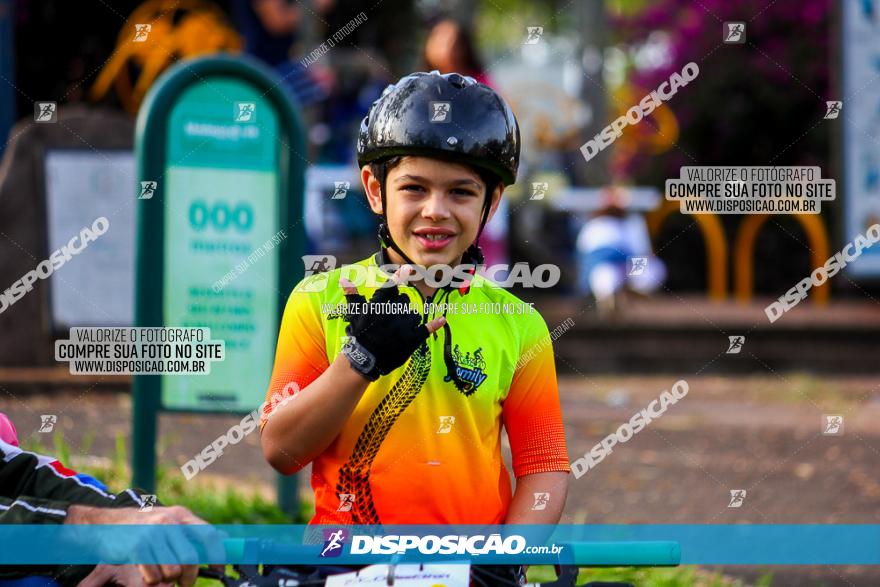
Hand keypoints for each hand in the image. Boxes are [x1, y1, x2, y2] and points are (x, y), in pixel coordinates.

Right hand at [67, 505, 222, 585]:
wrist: (106, 524)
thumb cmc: (144, 527)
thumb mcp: (170, 521)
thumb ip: (192, 531)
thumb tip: (223, 539)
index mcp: (181, 514)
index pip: (208, 534)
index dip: (217, 555)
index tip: (220, 569)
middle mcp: (168, 521)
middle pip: (191, 557)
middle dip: (190, 576)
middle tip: (186, 582)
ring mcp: (152, 533)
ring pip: (173, 570)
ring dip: (170, 579)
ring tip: (163, 575)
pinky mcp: (137, 547)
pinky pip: (154, 576)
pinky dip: (153, 581)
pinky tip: (148, 573)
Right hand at [339, 265, 445, 379]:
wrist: (365, 359)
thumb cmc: (359, 335)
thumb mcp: (354, 314)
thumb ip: (353, 296)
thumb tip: (344, 280)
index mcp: (379, 306)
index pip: (390, 287)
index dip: (399, 277)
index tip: (407, 268)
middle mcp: (393, 314)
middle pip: (404, 302)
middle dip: (400, 308)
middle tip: (391, 320)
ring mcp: (403, 326)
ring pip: (414, 315)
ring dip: (409, 320)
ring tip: (398, 330)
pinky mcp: (411, 339)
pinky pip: (426, 329)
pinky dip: (435, 324)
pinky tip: (442, 320)